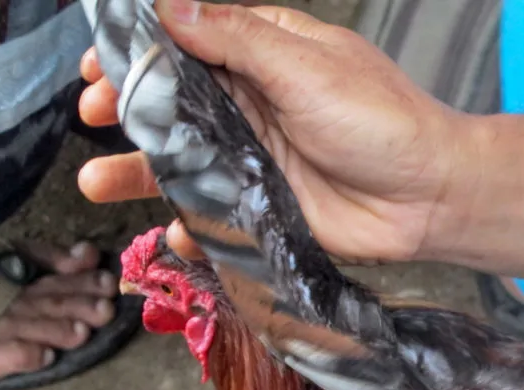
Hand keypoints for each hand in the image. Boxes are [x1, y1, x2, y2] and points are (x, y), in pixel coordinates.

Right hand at [78, 0, 469, 264]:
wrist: (432, 198)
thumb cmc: (382, 122)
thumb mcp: (306, 68)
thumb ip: (237, 40)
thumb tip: (170, 8)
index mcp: (268, 55)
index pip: (189, 42)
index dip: (141, 51)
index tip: (98, 63)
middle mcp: (259, 104)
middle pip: (177, 103)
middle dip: (129, 110)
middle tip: (92, 116)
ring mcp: (261, 158)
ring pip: (187, 160)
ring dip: (141, 171)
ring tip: (97, 182)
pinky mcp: (270, 207)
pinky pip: (218, 213)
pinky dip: (193, 225)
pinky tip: (176, 232)